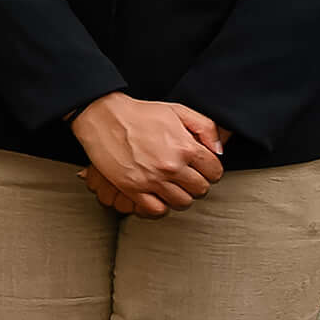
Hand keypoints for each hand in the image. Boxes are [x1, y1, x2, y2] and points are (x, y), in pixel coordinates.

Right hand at [72, 92, 225, 215]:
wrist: (101, 116)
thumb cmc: (139, 113)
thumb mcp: (177, 110)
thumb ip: (206, 127)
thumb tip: (218, 151)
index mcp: (185, 147)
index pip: (215, 172)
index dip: (209, 170)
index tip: (199, 167)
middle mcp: (171, 166)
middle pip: (200, 190)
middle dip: (195, 183)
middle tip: (184, 176)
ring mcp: (151, 179)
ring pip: (182, 202)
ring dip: (179, 195)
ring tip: (170, 185)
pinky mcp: (132, 188)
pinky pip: (157, 209)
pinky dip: (159, 205)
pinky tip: (155, 194)